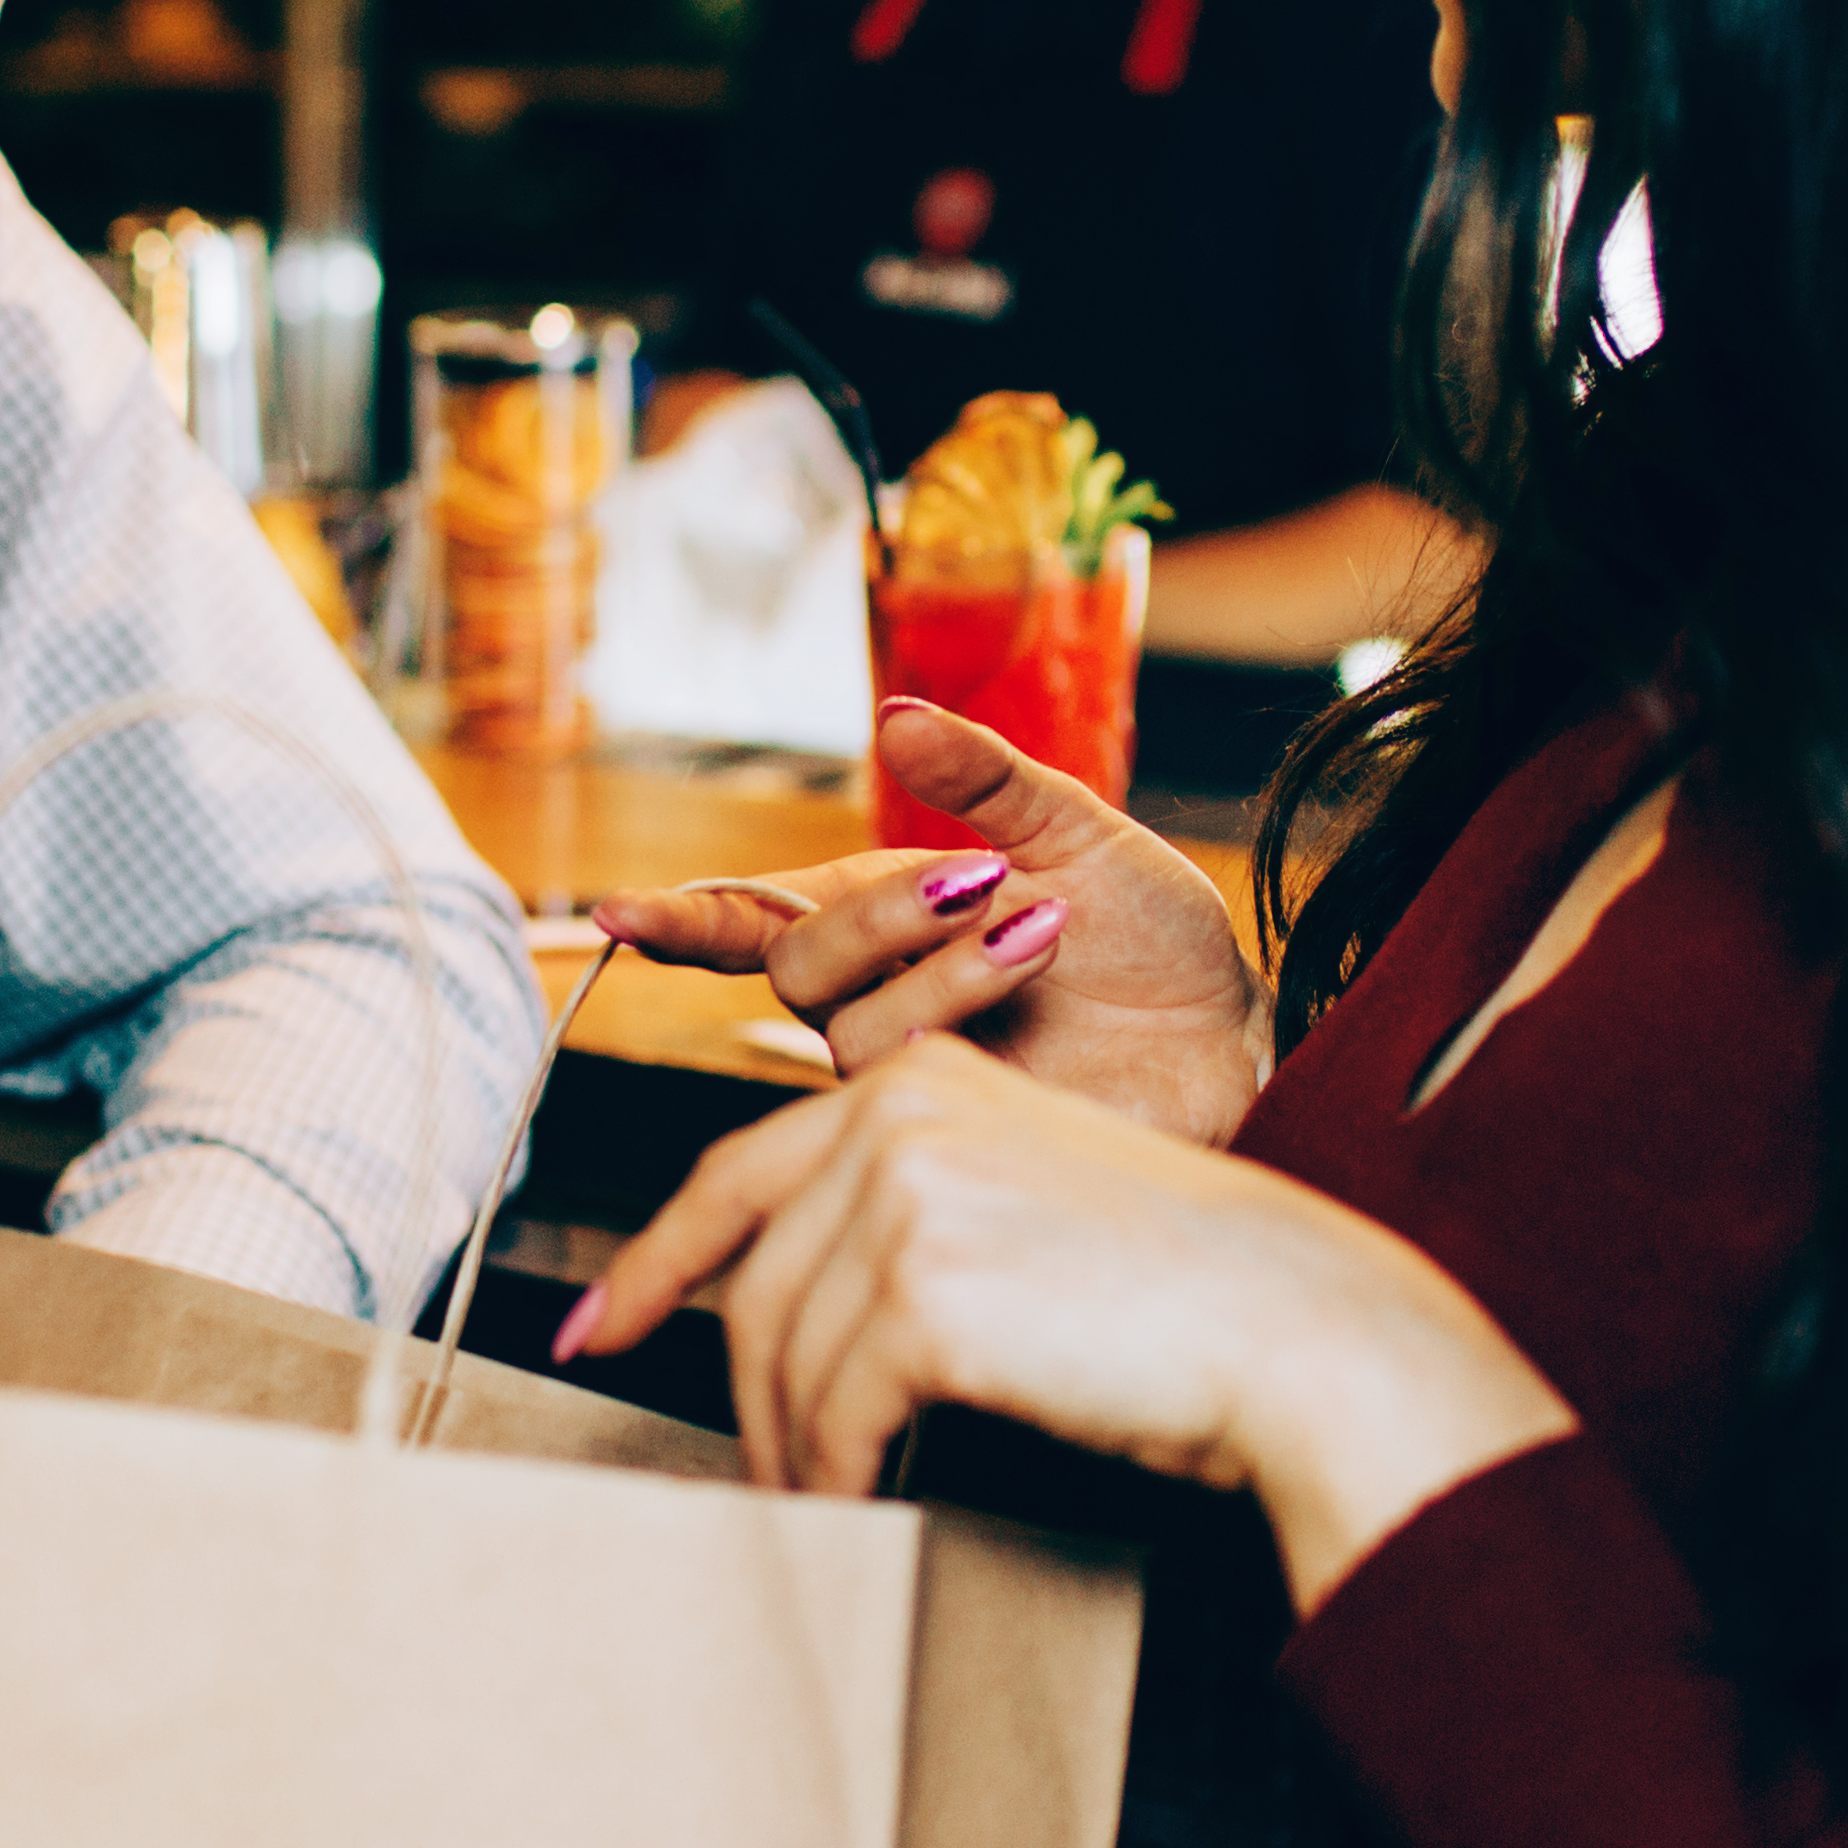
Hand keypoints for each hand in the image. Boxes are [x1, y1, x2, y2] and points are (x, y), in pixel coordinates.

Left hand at [556, 1034, 1576, 1608]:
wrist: (1297, 1323)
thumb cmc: (1182, 1291)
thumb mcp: (1024, 1211)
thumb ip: (907, 1224)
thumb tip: (790, 1320)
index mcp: (920, 1078)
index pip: (741, 1174)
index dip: (659, 1259)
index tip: (599, 1322)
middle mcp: (898, 1110)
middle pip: (756, 1277)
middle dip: (738, 1388)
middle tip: (746, 1470)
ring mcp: (907, 1192)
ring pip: (784, 1351)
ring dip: (796, 1445)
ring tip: (825, 1501)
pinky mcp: (926, 1286)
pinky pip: (837, 1409)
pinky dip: (838, 1472)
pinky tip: (863, 1500)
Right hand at [590, 702, 1270, 1142]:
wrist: (1236, 1034)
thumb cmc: (1151, 940)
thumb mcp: (1075, 829)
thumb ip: (983, 777)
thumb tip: (896, 712)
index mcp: (881, 921)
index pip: (751, 921)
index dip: (677, 919)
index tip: (610, 908)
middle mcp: (874, 1001)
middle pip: (792, 966)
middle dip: (878, 910)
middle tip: (984, 876)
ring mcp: (911, 1074)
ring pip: (850, 1024)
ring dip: (943, 961)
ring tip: (1044, 927)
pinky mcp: (953, 1134)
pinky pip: (908, 1080)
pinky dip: (966, 1006)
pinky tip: (1042, 974)